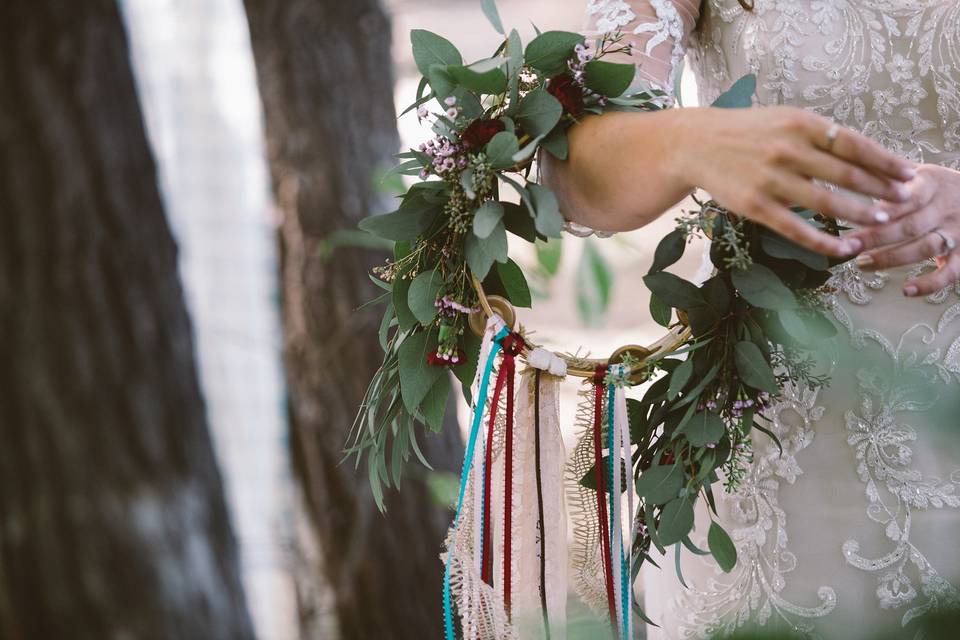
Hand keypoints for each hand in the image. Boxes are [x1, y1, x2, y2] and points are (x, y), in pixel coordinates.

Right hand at [675, 106, 916, 256]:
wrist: (695, 145)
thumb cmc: (745, 132)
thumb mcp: (784, 119)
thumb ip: (819, 135)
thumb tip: (862, 155)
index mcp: (800, 125)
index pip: (855, 145)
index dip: (886, 161)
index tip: (908, 173)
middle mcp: (788, 151)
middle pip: (848, 175)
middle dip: (882, 191)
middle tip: (903, 201)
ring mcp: (771, 181)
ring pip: (828, 204)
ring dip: (861, 216)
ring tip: (882, 222)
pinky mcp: (756, 207)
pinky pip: (798, 229)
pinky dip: (825, 242)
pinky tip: (844, 249)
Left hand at [847, 164, 959, 296]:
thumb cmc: (938, 188)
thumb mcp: (918, 173)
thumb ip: (887, 173)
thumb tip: (848, 162)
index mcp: (932, 185)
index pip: (908, 197)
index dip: (886, 209)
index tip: (860, 216)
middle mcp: (945, 209)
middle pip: (910, 226)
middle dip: (876, 238)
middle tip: (848, 246)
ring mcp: (957, 233)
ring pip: (925, 248)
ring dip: (892, 258)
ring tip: (862, 264)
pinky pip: (950, 273)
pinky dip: (929, 283)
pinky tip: (905, 290)